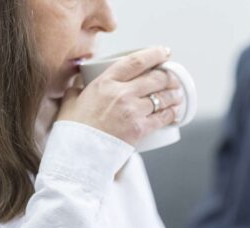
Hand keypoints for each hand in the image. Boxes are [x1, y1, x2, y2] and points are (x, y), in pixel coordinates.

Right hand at [58, 47, 182, 146]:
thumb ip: (79, 88)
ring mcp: (132, 111)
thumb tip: (81, 82)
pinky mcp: (140, 128)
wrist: (79, 153)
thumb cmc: (74, 127)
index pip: (135, 61)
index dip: (154, 54)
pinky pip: (163, 118)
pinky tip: (176, 112)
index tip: (165, 52)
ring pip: (162, 97)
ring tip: (178, 94)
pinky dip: (172, 113)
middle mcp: (121, 93)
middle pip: (155, 79)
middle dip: (169, 77)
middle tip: (173, 78)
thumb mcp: (71, 99)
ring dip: (174, 95)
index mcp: (105, 82)